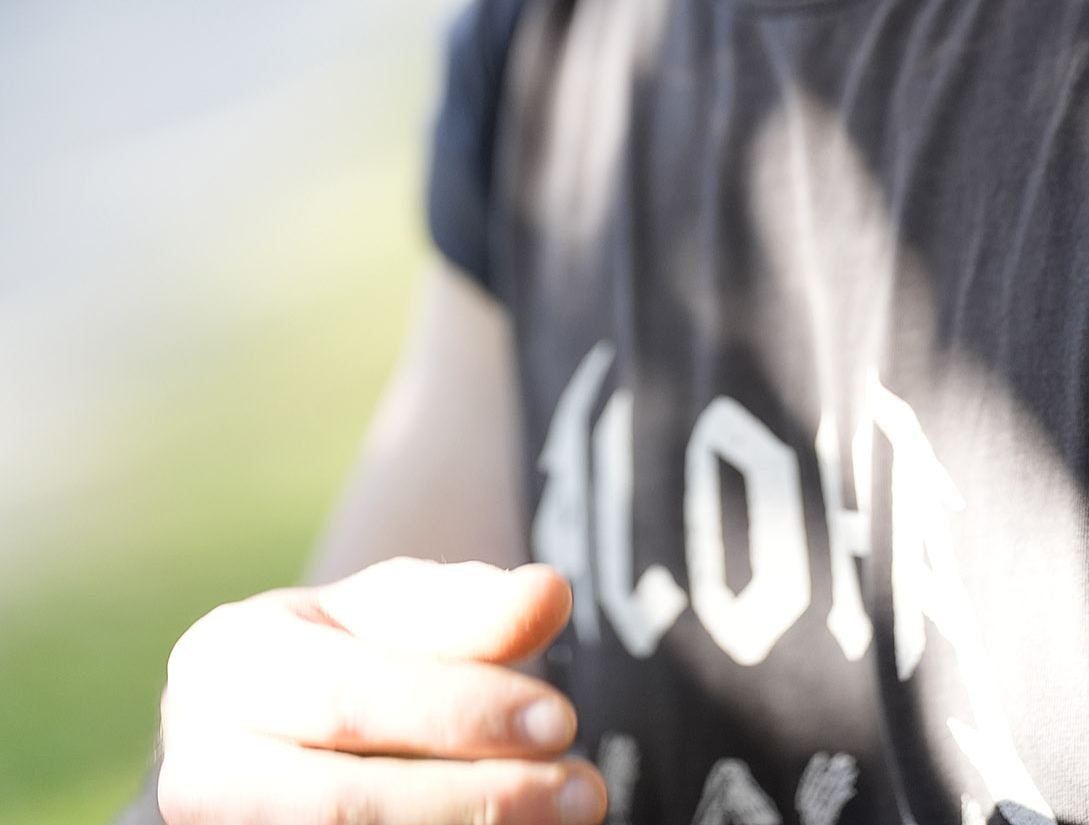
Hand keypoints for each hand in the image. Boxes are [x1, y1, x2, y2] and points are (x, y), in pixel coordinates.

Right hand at [158, 558, 607, 824]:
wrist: (281, 739)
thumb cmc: (350, 659)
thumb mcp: (398, 615)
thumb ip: (469, 608)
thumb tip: (551, 592)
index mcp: (223, 663)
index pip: (347, 697)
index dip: (457, 712)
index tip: (561, 717)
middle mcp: (197, 766)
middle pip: (340, 806)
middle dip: (476, 800)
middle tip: (585, 790)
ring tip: (570, 813)